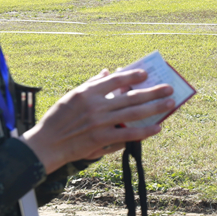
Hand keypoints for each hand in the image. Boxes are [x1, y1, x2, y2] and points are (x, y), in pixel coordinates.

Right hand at [21, 68, 173, 172]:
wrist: (47, 144)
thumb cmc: (58, 119)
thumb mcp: (71, 96)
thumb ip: (91, 84)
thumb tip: (107, 71)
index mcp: (87, 93)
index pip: (115, 80)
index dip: (132, 76)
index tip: (146, 74)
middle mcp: (95, 106)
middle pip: (130, 96)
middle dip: (152, 92)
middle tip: (169, 88)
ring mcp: (100, 123)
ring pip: (133, 114)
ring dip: (154, 108)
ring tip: (169, 103)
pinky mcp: (101, 139)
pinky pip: (128, 134)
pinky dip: (144, 131)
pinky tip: (157, 127)